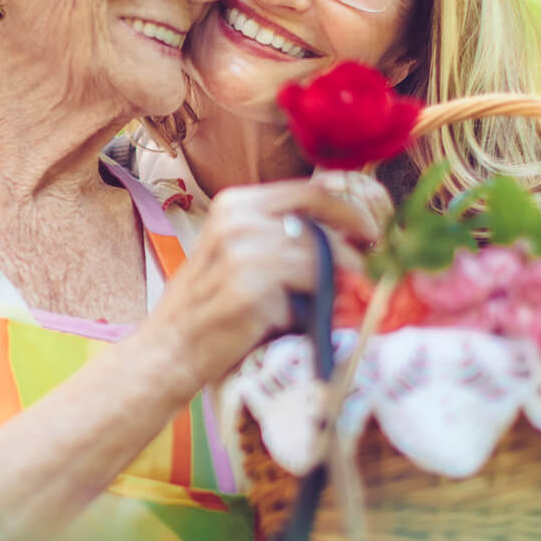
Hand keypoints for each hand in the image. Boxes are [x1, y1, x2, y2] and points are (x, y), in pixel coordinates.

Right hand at [140, 177, 385, 391]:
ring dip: (336, 285)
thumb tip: (348, 235)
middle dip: (352, 251)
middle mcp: (237, 221)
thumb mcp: (236, 252)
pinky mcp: (251, 288)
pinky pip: (308, 292)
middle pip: (321, 226)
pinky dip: (314, 309)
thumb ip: (279, 235)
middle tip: (366, 274)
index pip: (310, 192)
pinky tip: (297, 321)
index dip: (348, 212)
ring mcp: (243, 253)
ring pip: (321, 259)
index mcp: (235, 204)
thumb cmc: (209, 304)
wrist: (171, 348)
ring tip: (330, 304)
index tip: (370, 234)